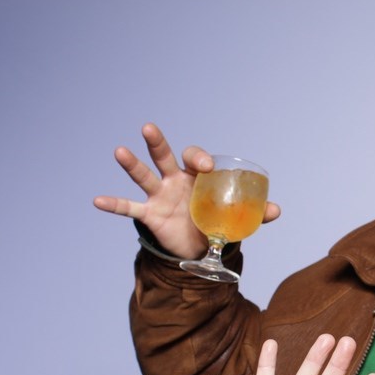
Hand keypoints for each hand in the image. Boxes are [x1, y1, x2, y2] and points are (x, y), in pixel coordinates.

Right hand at [93, 122, 282, 258]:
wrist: (199, 246)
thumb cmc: (216, 220)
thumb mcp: (237, 217)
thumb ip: (256, 212)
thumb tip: (277, 210)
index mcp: (197, 176)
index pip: (195, 158)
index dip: (199, 158)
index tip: (206, 168)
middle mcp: (175, 180)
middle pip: (163, 156)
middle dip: (157, 142)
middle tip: (148, 128)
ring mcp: (159, 195)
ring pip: (143, 176)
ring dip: (131, 164)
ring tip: (119, 151)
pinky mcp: (150, 214)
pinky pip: (128, 208)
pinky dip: (113, 204)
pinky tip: (97, 200)